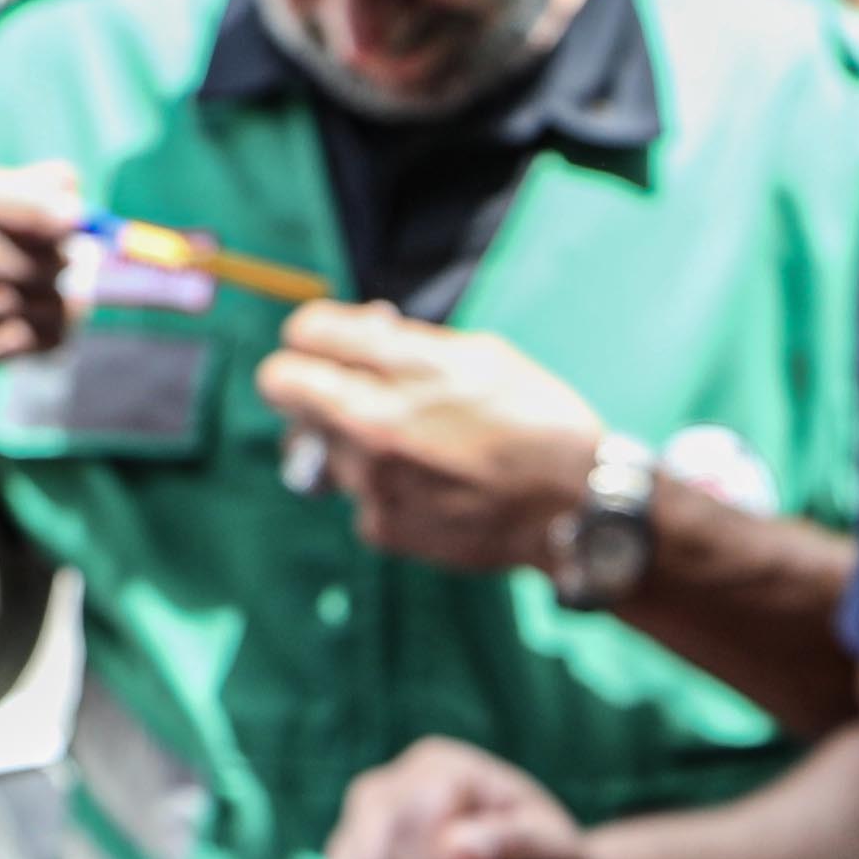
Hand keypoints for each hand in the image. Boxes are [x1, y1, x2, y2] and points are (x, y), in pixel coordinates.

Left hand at [256, 309, 605, 572]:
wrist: (575, 507)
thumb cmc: (538, 421)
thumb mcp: (482, 355)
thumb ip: (409, 344)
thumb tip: (361, 332)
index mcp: (401, 367)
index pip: (303, 334)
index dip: (313, 334)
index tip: (326, 345)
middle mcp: (372, 422)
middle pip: (284, 389)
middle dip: (306, 383)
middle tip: (337, 390)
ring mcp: (370, 480)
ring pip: (316, 448)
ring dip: (345, 442)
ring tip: (406, 448)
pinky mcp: (380, 527)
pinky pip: (355, 497)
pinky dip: (381, 490)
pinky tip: (429, 488)